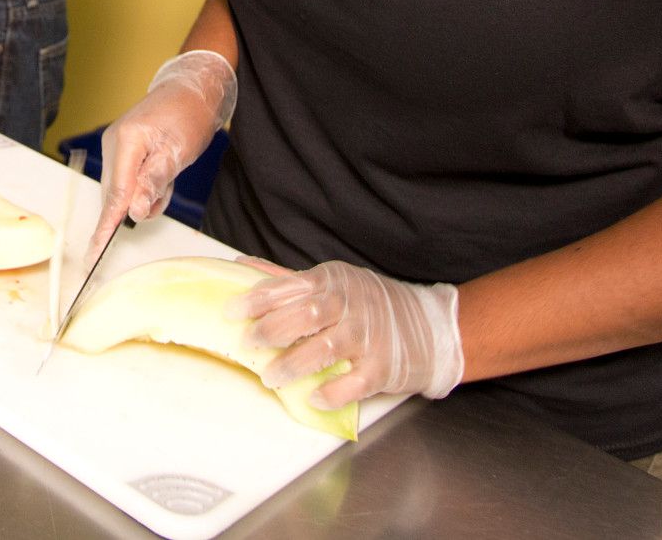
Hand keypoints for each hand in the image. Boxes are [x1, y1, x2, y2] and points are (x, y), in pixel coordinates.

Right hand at [88, 50, 236, 257]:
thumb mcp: (179, 152)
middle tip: (167, 189)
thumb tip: (133, 212)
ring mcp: (114, 147)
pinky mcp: (120, 151)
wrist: (190, 91)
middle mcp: (113, 144)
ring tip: (168, 177)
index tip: (94, 253)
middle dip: (140, 204)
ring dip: (145, 195)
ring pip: (121, 191)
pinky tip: (161, 173)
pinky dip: (143, 186)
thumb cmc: (189, 116)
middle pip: (116, 195)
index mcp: (126, 141)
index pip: (115, 194)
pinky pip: (126, 181)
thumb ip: (154, 182)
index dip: (106, 227)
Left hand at [229, 259, 462, 406]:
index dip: (258, 298)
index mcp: (332, 282)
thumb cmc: (370, 304)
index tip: (232, 310)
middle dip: (273, 330)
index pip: (290, 286)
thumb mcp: (332, 282)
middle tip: (248, 343)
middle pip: (307, 314)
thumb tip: (242, 265)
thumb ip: (288, 279)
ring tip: (270, 376)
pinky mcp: (381, 368)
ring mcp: (367, 338)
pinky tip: (313, 396)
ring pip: (326, 349)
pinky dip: (331, 391)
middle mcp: (350, 306)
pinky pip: (353, 383)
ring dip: (294, 364)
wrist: (429, 327)